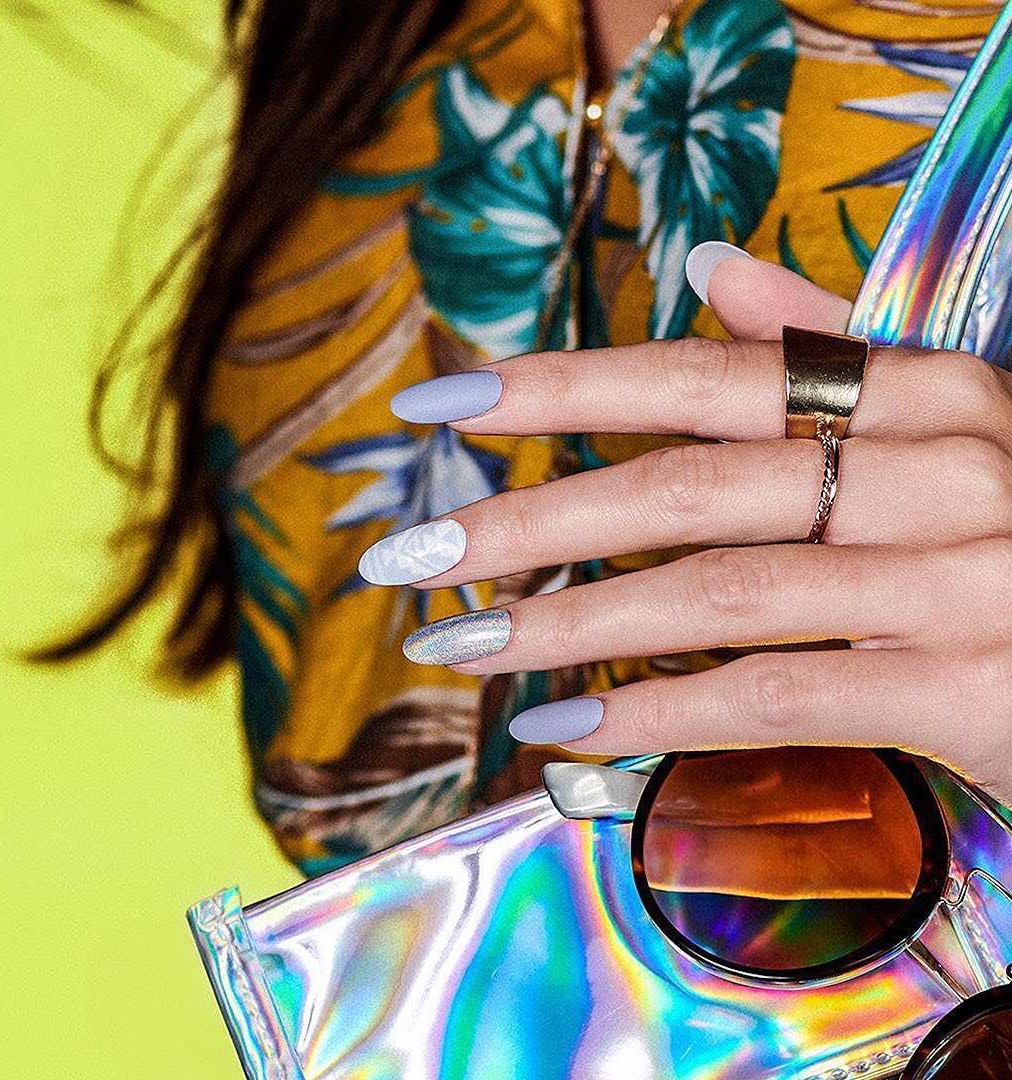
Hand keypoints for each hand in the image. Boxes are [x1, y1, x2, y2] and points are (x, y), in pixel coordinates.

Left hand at [360, 250, 1011, 806]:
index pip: (698, 375)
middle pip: (684, 482)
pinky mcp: (978, 685)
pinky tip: (563, 729)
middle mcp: (943, 462)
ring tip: (460, 643)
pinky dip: (657, 713)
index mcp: (921, 390)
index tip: (438, 411)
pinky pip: (778, 691)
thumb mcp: (937, 431)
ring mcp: (966, 573)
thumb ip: (827, 351)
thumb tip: (712, 272)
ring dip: (567, 620)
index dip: (554, 389)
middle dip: (528, 517)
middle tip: (411, 552)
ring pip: (716, 588)